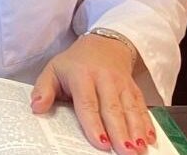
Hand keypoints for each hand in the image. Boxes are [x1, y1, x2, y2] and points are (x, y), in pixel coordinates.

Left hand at [30, 35, 153, 154]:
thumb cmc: (75, 63)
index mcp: (82, 75)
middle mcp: (105, 79)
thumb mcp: (53, 70)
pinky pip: (142, 105)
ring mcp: (122, 83)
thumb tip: (36, 108)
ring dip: (136, 130)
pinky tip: (150, 138)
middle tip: (126, 152)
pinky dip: (147, 122)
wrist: (104, 43)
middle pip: (113, 109)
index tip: (100, 143)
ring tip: (139, 149)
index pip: (88, 103)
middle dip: (120, 132)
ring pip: (130, 108)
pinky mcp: (134, 87)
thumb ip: (43, 89)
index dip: (95, 124)